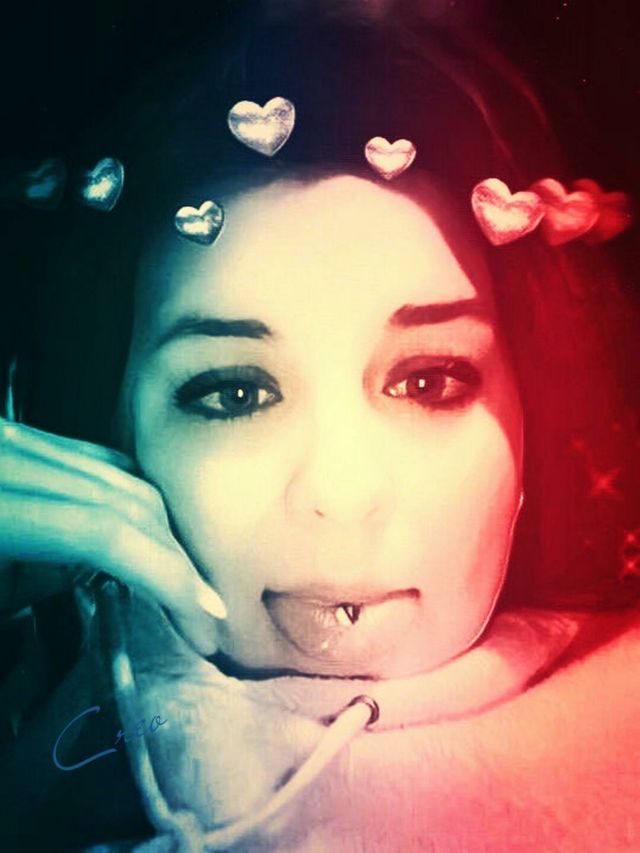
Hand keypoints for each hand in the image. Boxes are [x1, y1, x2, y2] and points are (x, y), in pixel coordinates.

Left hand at [0, 416, 225, 655]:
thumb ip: (17, 592)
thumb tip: (93, 590)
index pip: (99, 531)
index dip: (162, 573)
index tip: (203, 616)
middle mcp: (5, 454)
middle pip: (118, 496)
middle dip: (171, 553)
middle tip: (202, 605)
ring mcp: (8, 435)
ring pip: (111, 470)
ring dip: (157, 525)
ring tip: (180, 572)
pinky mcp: (9, 433)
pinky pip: (87, 455)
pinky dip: (126, 490)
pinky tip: (144, 525)